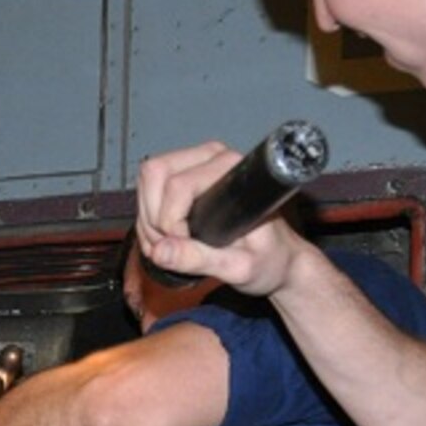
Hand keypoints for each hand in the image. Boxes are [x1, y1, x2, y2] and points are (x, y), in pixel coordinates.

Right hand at [135, 142, 313, 296]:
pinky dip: (150, 220)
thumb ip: (199, 260)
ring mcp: (197, 162)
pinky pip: (148, 190)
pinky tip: (172, 238)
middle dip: (155, 219)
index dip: (170, 222)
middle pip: (153, 175)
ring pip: (146, 181)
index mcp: (231, 170)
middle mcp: (213, 157)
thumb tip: (161, 251)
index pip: (176, 186)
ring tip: (175, 245)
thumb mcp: (238, 269)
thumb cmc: (270, 259)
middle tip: (176, 248)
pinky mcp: (186, 174)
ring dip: (150, 221)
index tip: (187, 246)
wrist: (279, 260)